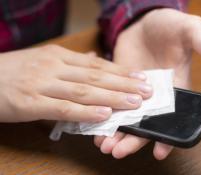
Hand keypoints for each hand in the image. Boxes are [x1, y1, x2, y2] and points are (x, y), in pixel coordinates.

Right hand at [0, 45, 152, 121]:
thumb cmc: (14, 71)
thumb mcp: (44, 60)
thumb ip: (72, 63)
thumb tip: (96, 61)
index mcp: (59, 56)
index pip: (97, 64)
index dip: (122, 71)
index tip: (141, 77)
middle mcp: (54, 67)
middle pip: (96, 76)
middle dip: (124, 84)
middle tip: (147, 90)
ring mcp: (42, 84)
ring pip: (84, 90)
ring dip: (112, 96)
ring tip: (135, 102)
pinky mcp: (31, 102)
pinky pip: (63, 108)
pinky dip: (86, 111)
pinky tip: (105, 114)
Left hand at [94, 9, 200, 159]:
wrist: (143, 21)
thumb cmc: (170, 25)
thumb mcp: (190, 29)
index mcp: (175, 87)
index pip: (173, 116)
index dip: (168, 134)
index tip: (161, 151)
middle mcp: (156, 95)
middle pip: (147, 123)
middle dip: (135, 139)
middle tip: (118, 151)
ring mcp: (135, 92)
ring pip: (128, 118)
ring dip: (117, 132)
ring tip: (104, 145)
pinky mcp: (118, 86)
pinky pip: (112, 104)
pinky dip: (105, 115)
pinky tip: (95, 127)